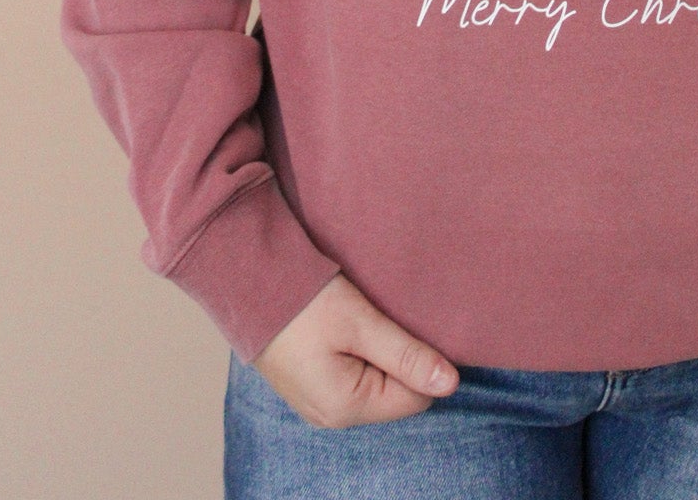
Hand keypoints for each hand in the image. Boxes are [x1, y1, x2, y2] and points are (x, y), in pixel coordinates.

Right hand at [253, 273, 459, 427]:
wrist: (246, 283)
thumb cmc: (304, 301)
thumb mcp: (361, 323)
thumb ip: (407, 355)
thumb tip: (451, 383)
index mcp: (346, 407)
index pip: (416, 397)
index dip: (423, 361)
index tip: (412, 323)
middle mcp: (331, 415)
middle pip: (395, 394)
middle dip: (400, 357)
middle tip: (386, 316)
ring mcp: (317, 403)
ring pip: (375, 384)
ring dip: (380, 352)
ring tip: (365, 318)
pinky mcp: (309, 385)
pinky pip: (352, 378)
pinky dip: (359, 353)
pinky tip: (348, 326)